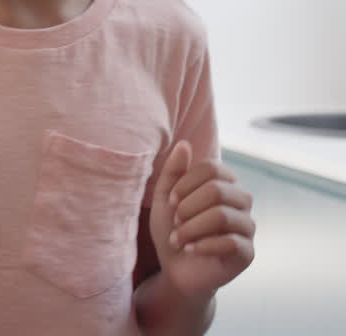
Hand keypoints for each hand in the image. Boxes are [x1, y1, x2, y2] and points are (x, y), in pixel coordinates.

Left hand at [150, 142, 255, 297]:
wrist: (175, 268)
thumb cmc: (172, 229)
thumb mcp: (165, 198)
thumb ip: (173, 172)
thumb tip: (184, 144)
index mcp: (224, 184)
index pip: (212, 167)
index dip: (186, 183)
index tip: (171, 201)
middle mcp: (241, 201)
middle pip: (217, 190)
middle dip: (187, 207)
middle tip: (176, 222)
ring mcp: (247, 227)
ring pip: (222, 215)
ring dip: (191, 228)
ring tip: (179, 238)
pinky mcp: (247, 252)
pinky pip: (230, 242)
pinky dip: (202, 245)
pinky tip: (190, 249)